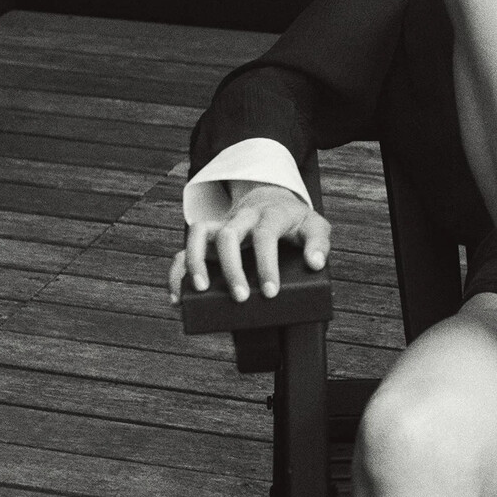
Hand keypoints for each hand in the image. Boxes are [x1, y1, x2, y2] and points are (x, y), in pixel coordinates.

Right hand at [167, 181, 331, 304]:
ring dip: (194, 261)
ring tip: (198, 291)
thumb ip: (319, 243)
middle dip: (231, 268)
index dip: (267, 264)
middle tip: (240, 298)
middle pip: (228, 234)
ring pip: (197, 232)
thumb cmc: (294, 220)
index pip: (265, 235)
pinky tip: (178, 298)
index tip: (270, 292)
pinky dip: (177, 270)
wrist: (270, 198)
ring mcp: (221, 224)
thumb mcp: (314, 225)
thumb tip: (315, 263)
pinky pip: (185, 247)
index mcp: (270, 214)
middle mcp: (242, 217)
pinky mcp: (208, 236)